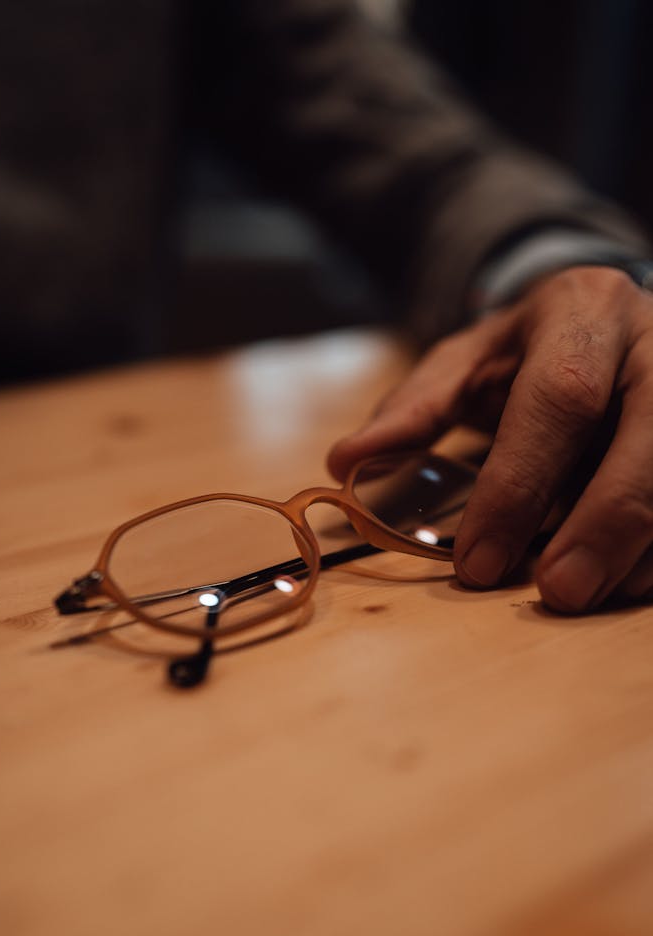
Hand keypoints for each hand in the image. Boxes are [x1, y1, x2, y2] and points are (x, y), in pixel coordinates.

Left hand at [328, 266, 652, 611]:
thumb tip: (344, 462)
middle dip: (603, 522)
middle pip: (649, 432)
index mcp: (582, 309)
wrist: (605, 320)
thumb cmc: (529, 351)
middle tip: (556, 593)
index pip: (559, 398)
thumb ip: (414, 410)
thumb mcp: (467, 362)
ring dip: (641, 542)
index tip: (478, 562)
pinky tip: (629, 579)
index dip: (521, 484)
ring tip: (593, 595)